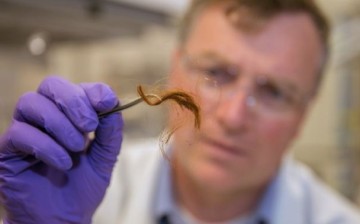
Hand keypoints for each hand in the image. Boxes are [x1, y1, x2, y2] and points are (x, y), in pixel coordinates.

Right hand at [0, 76, 122, 223]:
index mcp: (69, 116)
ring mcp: (25, 132)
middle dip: (73, 101)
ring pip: (31, 103)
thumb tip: (113, 105)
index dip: (92, 91)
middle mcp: (45, 118)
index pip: (76, 88)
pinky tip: (63, 163)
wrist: (62, 219)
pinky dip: (46, 146)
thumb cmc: (82, 187)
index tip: (106, 102)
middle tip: (89, 126)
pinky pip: (20, 133)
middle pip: (51, 85)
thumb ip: (110, 132)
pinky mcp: (7, 151)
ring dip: (59, 123)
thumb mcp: (104, 158)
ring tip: (76, 148)